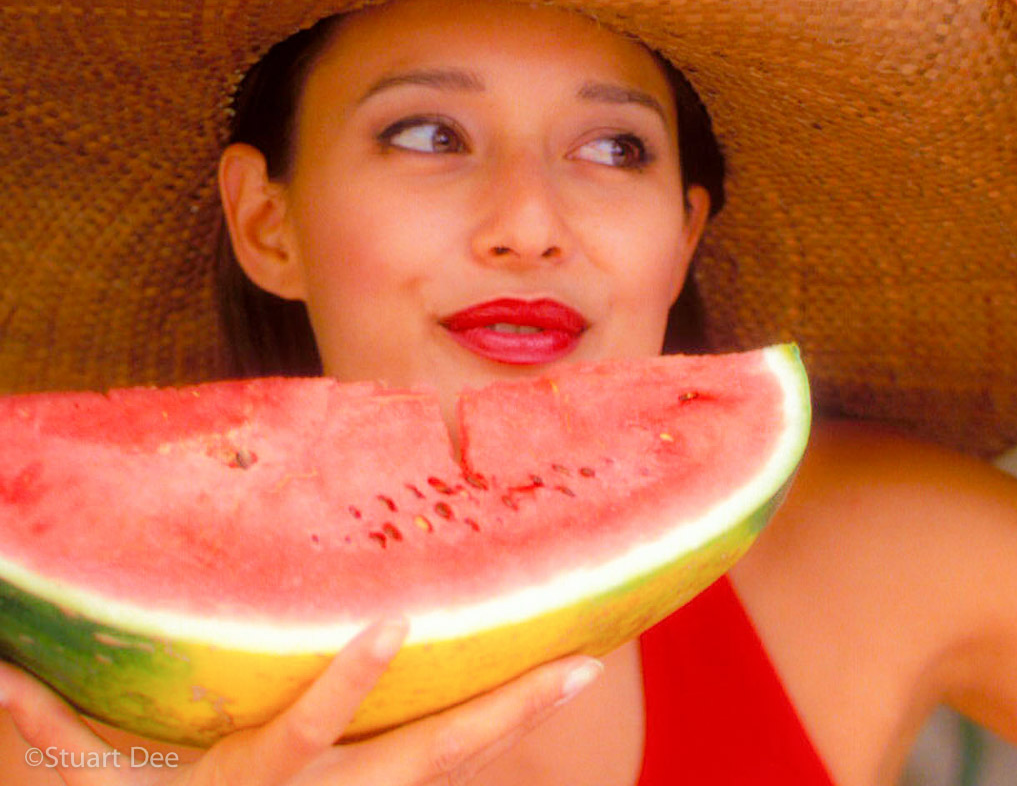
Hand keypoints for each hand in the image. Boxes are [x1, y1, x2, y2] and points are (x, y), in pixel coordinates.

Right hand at [0, 618, 600, 785]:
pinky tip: (549, 682)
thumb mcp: (99, 782)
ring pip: (459, 759)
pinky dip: (499, 726)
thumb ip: (52, 727)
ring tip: (586, 661)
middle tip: (580, 664)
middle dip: (504, 712)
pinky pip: (455, 764)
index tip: (393, 623)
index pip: (307, 734)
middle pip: (431, 756)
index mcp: (261, 780)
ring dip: (520, 714)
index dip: (348, 684)